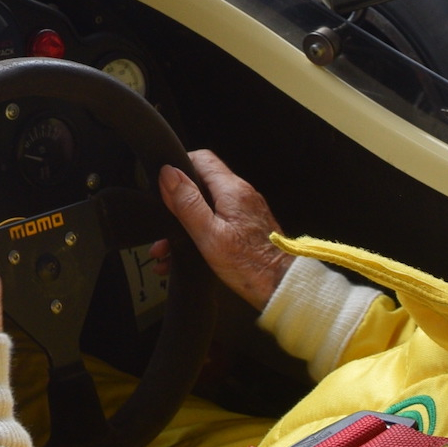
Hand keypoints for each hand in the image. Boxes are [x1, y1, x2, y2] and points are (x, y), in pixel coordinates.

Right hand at [157, 151, 289, 311]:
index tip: (164, 184)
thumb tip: (169, 174)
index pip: (202, 158)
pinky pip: (219, 219)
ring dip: (188, 220)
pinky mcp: (248, 226)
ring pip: (209, 204)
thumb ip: (188, 203)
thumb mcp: (210, 235)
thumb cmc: (250, 265)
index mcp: (232, 190)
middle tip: (165, 220)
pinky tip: (190, 251)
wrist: (282, 288)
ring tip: (170, 246)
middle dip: (180, 199)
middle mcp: (242, 194)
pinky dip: (202, 230)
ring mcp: (246, 210)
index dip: (180, 166)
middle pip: (203, 182)